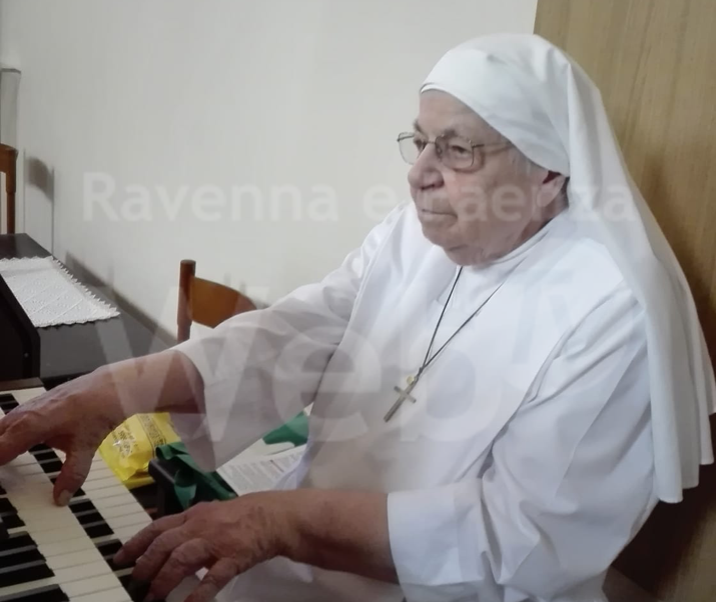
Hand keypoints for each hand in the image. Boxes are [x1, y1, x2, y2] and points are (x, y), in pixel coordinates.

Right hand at [0, 369, 125, 504]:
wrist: (111, 385)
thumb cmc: (97, 413)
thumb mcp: (85, 447)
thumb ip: (72, 474)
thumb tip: (60, 500)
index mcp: (28, 426)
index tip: (2, 480)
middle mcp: (23, 415)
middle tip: (4, 474)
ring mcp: (28, 407)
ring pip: (3, 428)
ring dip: (2, 443)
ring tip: (7, 464)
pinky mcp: (36, 403)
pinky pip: (14, 421)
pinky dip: (11, 434)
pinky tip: (21, 445)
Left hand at [114, 494, 286, 601]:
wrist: (273, 516)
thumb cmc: (242, 515)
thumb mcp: (211, 512)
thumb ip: (189, 524)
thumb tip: (164, 537)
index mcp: (193, 515)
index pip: (158, 527)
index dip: (137, 543)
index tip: (120, 559)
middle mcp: (201, 526)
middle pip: (165, 544)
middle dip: (147, 565)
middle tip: (136, 583)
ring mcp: (217, 542)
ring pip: (183, 559)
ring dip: (165, 579)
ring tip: (154, 597)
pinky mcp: (233, 558)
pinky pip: (213, 578)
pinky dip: (198, 593)